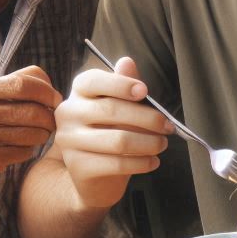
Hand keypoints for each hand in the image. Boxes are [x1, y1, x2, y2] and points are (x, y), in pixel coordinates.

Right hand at [0, 65, 60, 189]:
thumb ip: (6, 85)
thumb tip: (47, 83)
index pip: (24, 83)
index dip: (46, 91)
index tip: (53, 99)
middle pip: (33, 111)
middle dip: (49, 117)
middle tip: (51, 121)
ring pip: (33, 134)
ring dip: (43, 135)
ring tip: (38, 134)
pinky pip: (24, 152)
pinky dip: (28, 150)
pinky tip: (18, 148)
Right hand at [53, 56, 172, 207]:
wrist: (96, 175)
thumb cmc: (111, 133)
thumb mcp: (120, 107)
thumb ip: (124, 85)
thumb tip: (127, 62)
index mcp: (79, 92)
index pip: (94, 80)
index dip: (121, 84)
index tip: (144, 91)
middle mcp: (69, 113)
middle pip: (111, 110)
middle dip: (147, 118)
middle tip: (168, 126)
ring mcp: (69, 141)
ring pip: (118, 140)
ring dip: (149, 143)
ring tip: (163, 144)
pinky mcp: (78, 167)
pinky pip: (117, 163)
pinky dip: (142, 163)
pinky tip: (153, 161)